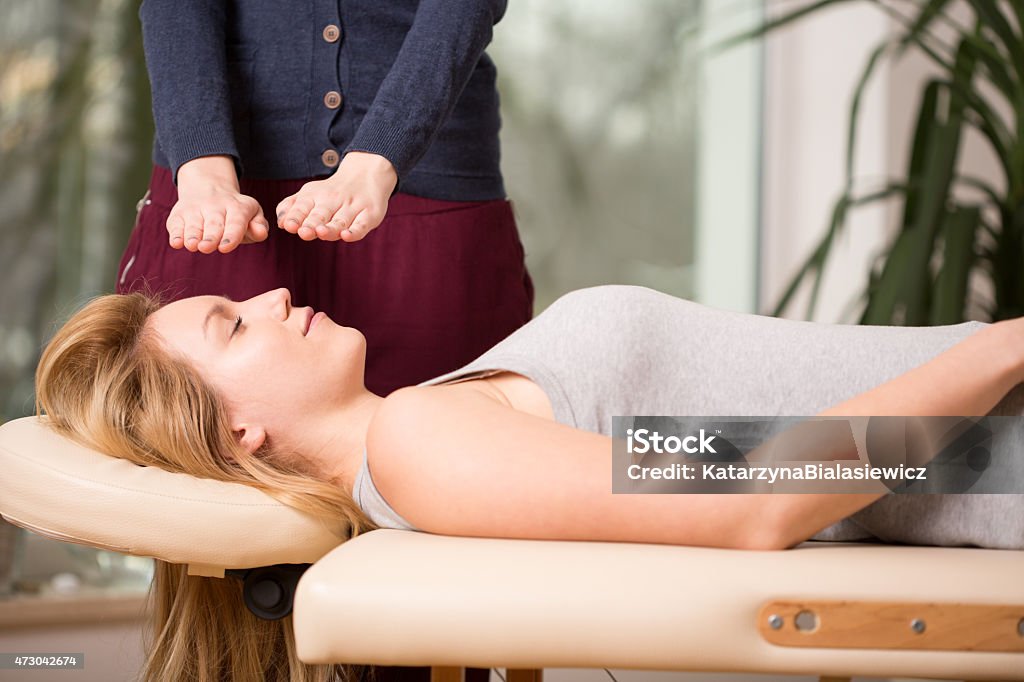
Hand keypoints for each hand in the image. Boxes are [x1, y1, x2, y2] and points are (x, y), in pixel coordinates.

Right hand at [169, 156, 269, 253]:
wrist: (209, 190)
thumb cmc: (236, 215)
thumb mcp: (252, 216)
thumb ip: (258, 227)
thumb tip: (261, 233)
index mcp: (237, 208)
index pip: (235, 222)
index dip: (231, 235)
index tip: (225, 247)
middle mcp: (215, 206)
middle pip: (214, 224)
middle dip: (210, 236)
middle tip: (207, 247)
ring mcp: (195, 209)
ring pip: (194, 224)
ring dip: (192, 235)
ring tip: (192, 245)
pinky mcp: (179, 214)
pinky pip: (175, 224)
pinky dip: (176, 233)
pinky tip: (176, 243)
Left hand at [276, 151, 397, 242]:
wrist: (366, 174)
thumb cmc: (332, 192)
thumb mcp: (309, 194)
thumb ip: (292, 207)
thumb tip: (281, 223)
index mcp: (314, 196)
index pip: (303, 206)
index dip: (295, 216)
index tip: (289, 226)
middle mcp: (333, 200)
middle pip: (320, 214)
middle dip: (311, 223)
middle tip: (303, 232)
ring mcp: (353, 207)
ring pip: (340, 220)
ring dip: (330, 227)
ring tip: (321, 232)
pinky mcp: (370, 214)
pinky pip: (362, 225)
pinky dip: (354, 231)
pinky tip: (346, 235)